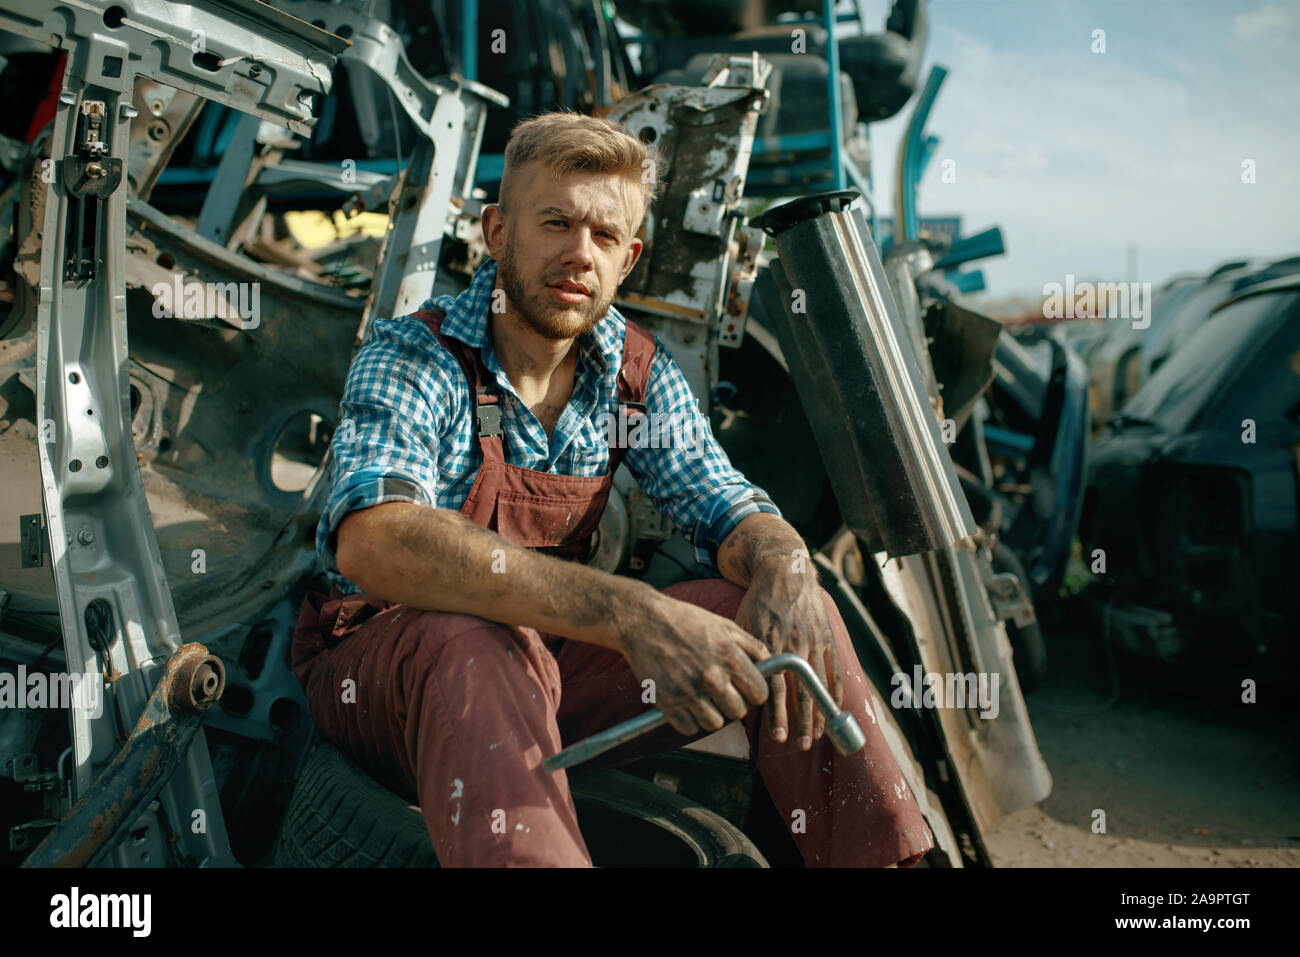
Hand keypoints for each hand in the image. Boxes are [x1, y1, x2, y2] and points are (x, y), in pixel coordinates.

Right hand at [619, 593, 769, 735]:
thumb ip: (752, 646)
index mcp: (729, 656)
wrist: (643, 620)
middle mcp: (711, 677)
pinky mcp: (667, 702)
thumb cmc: (685, 619)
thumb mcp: (724, 625)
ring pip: (715, 723)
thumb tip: (773, 665)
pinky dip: (689, 719)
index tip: (746, 688)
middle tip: (721, 692)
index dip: (754, 692)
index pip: (760, 694)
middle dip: (733, 703)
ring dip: (712, 714)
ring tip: (703, 697)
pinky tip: (686, 702)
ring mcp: (688, 692)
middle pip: (738, 712)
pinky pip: (689, 728)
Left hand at [734, 565, 843, 749]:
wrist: (784, 572)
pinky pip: (834, 670)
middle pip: (800, 693)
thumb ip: (747, 658)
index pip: (776, 689)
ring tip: (818, 736)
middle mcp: (794, 646)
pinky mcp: (826, 637)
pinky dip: (835, 692)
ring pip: (819, 685)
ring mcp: (813, 642)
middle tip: (801, 745)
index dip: (777, 715)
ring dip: (820, 714)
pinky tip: (834, 710)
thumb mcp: (743, 627)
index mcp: (771, 645)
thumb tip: (742, 691)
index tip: (778, 737)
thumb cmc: (758, 603)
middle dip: (801, 722)